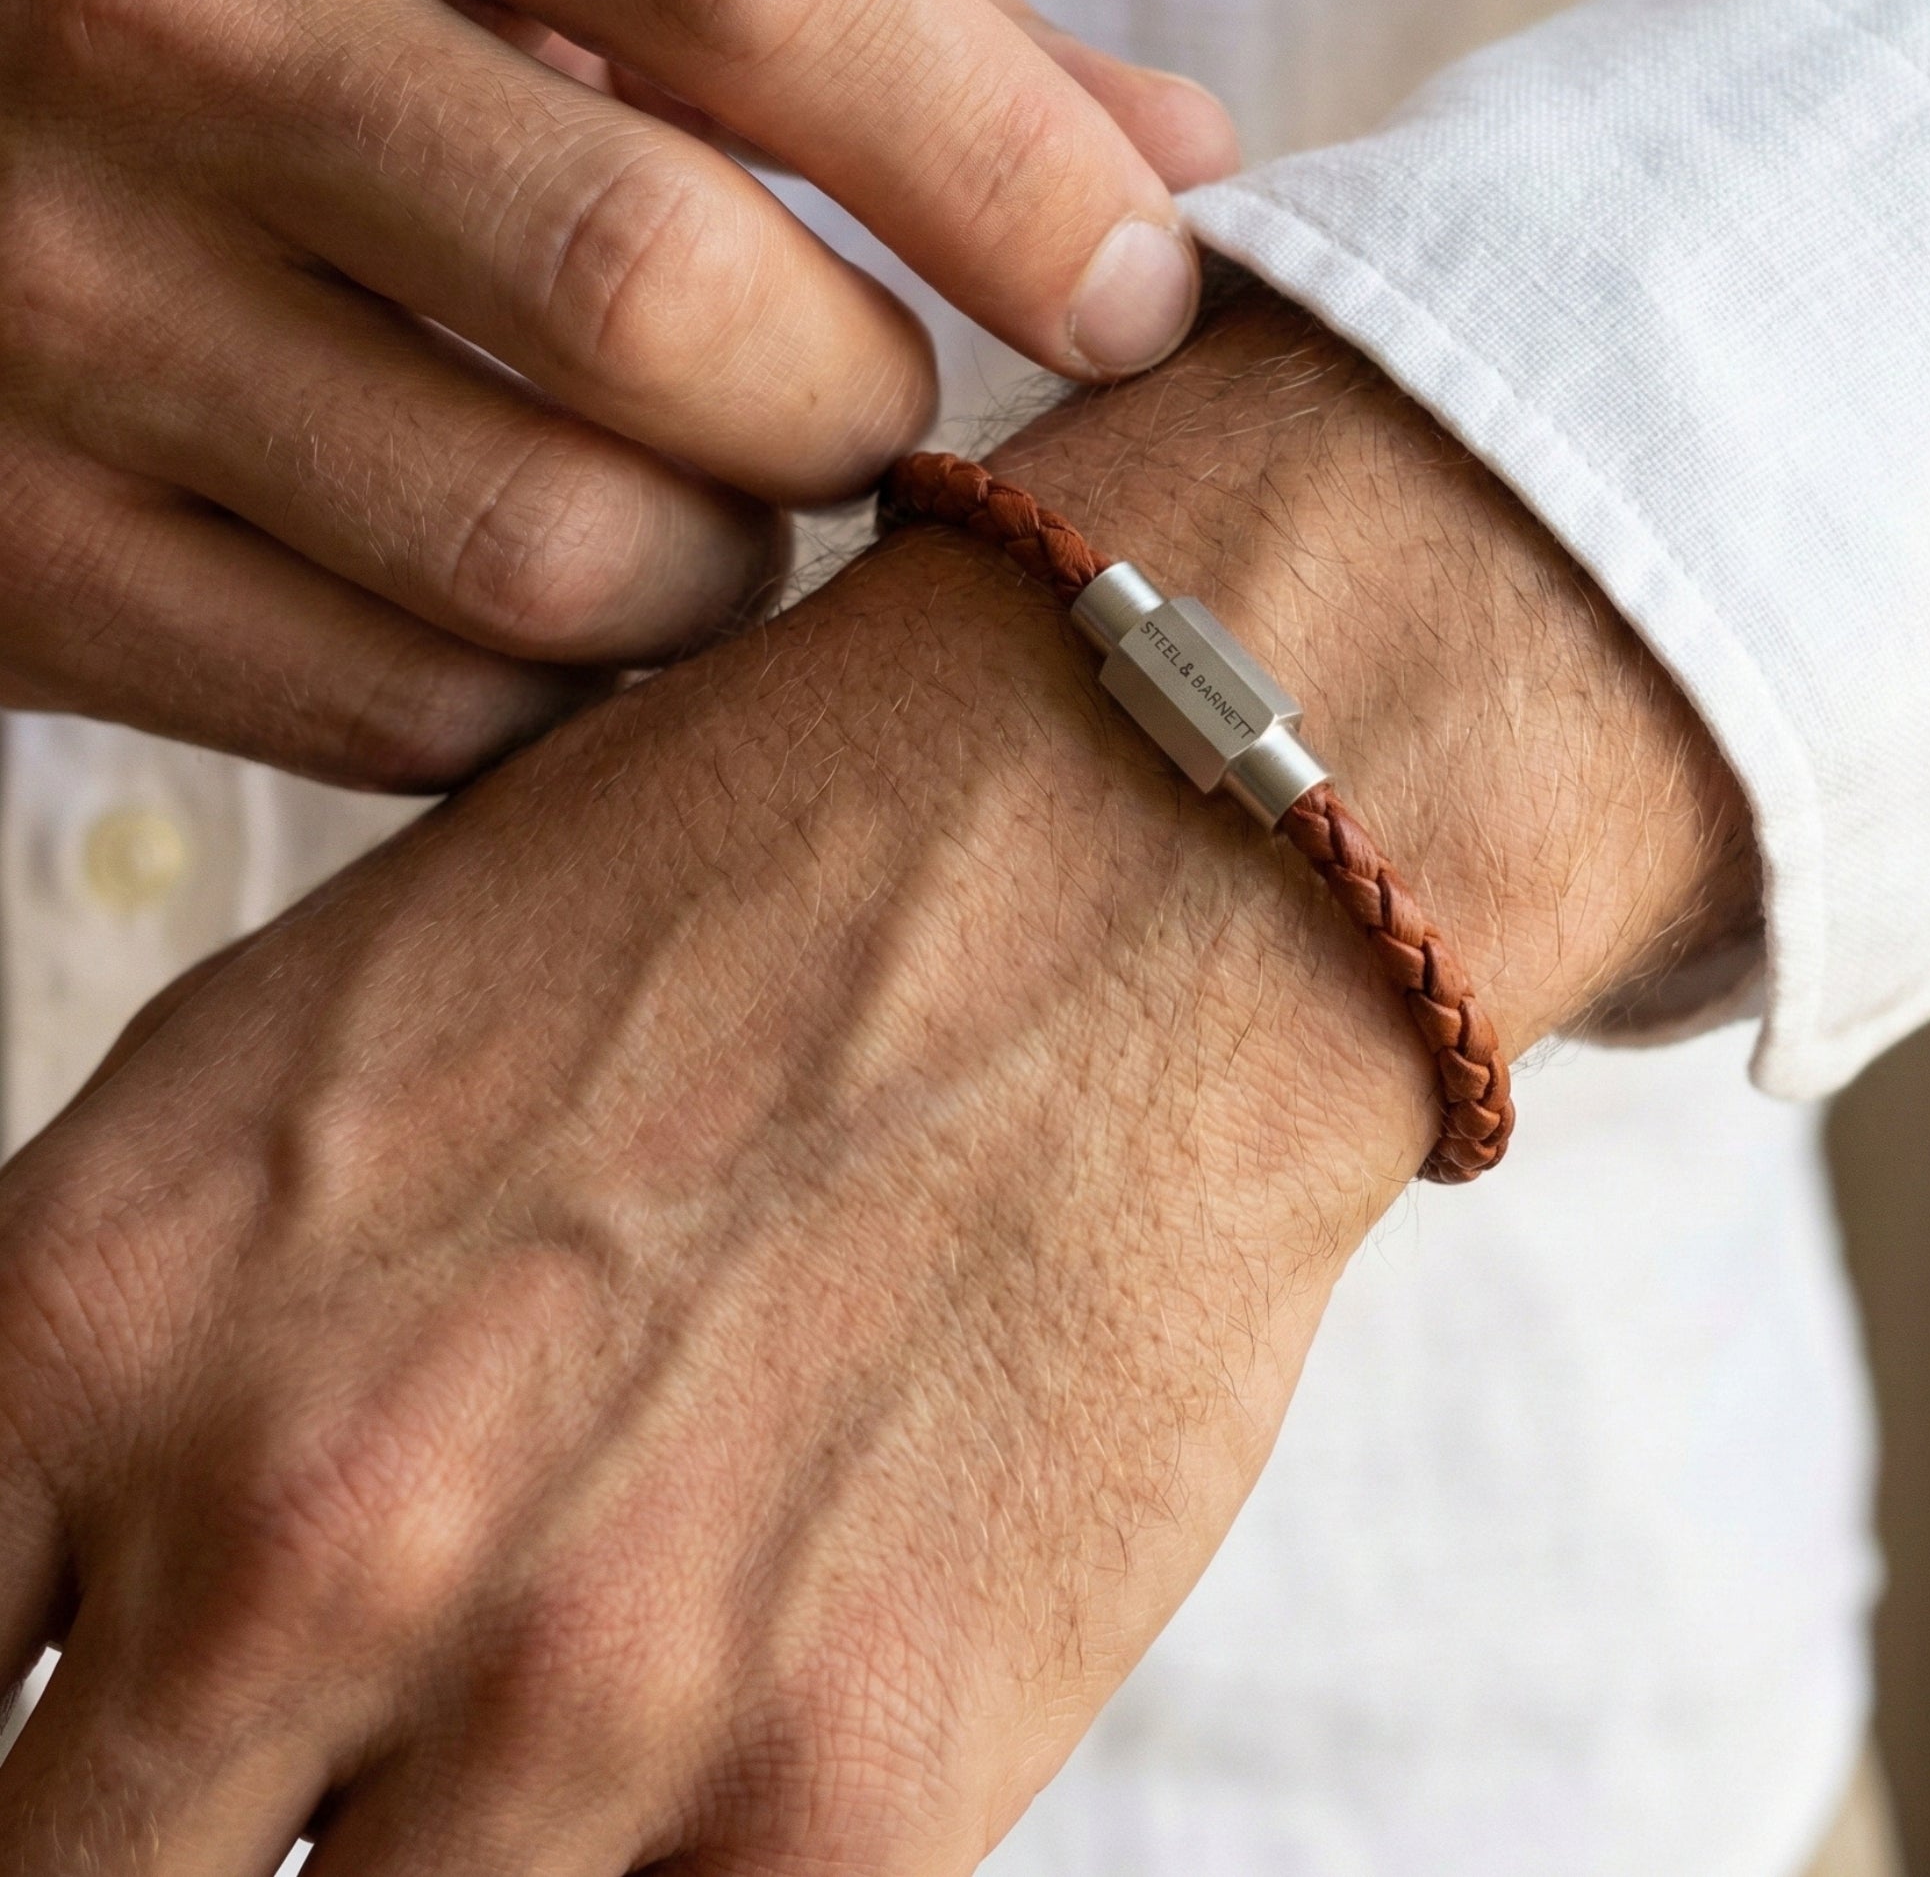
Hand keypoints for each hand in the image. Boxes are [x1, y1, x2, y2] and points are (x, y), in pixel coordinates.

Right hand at [0, 0, 1235, 788]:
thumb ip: (855, 10)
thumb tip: (1180, 161)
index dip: (1008, 168)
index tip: (1136, 297)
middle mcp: (173, 9)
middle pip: (669, 297)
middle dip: (851, 409)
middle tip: (855, 410)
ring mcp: (56, 290)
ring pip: (555, 549)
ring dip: (717, 574)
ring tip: (698, 503)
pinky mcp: (9, 541)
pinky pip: (414, 707)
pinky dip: (554, 691)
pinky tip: (542, 598)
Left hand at [0, 289, 1749, 1873]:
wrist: (1128, 845)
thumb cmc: (749, 889)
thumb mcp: (329, 1048)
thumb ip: (134, 1370)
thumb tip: (83, 1615)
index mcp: (105, 1321)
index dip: (7, 1748)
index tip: (104, 1754)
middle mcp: (293, 1536)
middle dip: (184, 1832)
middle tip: (329, 1751)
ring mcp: (574, 1695)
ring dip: (444, 1851)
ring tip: (568, 1678)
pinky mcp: (847, 1798)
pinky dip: (651, 1875)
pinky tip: (725, 1714)